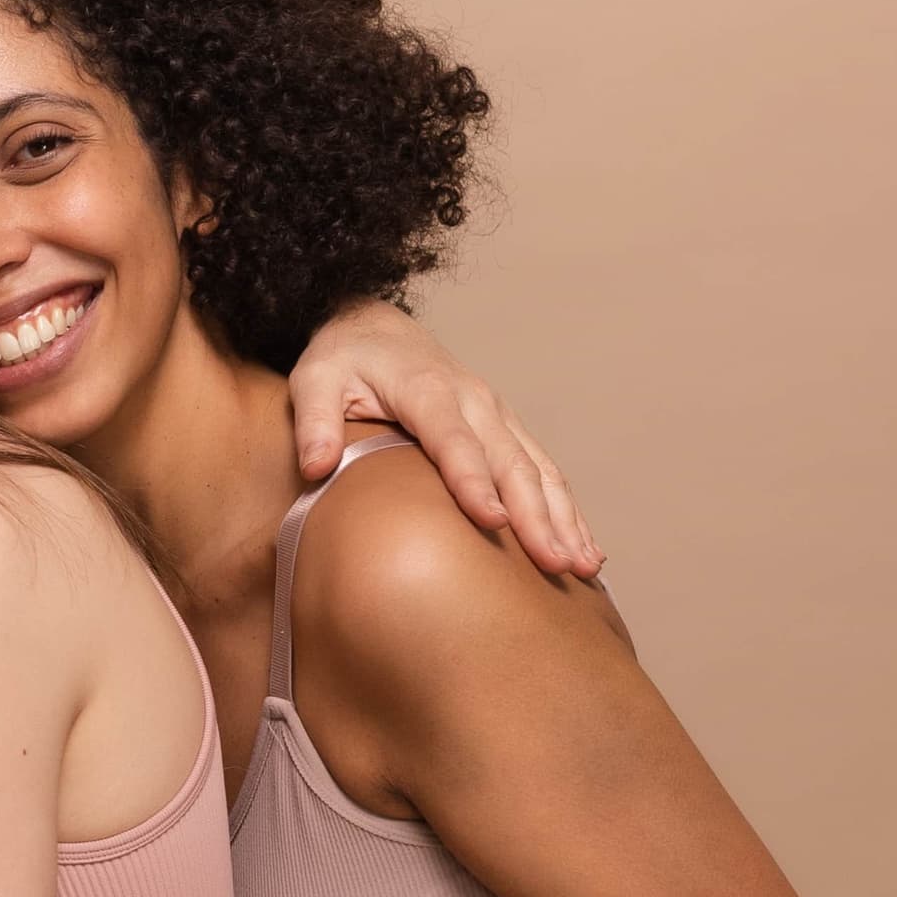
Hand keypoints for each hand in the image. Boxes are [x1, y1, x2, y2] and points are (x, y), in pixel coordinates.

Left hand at [285, 300, 599, 579]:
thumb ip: (313, 421)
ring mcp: (496, 414)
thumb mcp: (313, 379)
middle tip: (553, 564)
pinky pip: (543, 470)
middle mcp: (473, 401)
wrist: (375, 329)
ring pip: (539, 469)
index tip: (493, 522)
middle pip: (510, 462)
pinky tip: (582, 546)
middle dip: (536, 515)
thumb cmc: (343, 359)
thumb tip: (315, 467)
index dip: (475, 481)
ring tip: (582, 567)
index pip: (454, 441)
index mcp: (427, 390)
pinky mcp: (505, 427)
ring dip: (564, 517)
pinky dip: (566, 508)